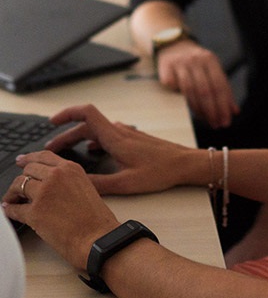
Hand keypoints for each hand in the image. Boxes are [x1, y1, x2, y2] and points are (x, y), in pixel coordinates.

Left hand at [2, 151, 118, 269]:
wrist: (97, 238)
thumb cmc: (95, 218)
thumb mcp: (85, 187)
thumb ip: (66, 180)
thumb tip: (46, 184)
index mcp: (71, 168)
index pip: (44, 156)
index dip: (29, 158)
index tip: (21, 161)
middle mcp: (56, 176)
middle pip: (29, 169)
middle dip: (21, 178)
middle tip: (17, 187)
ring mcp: (44, 192)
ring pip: (18, 185)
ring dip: (12, 194)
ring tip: (12, 200)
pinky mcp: (34, 212)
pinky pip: (14, 209)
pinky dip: (10, 210)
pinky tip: (10, 211)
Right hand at [35, 104, 194, 194]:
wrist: (185, 163)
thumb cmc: (161, 172)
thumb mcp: (127, 183)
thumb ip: (100, 184)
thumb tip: (76, 183)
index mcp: (116, 138)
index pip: (87, 113)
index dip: (68, 113)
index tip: (52, 122)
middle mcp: (120, 131)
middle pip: (87, 124)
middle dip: (66, 134)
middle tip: (51, 148)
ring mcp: (128, 134)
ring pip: (97, 129)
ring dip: (79, 137)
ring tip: (66, 151)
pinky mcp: (133, 139)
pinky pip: (108, 134)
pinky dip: (94, 139)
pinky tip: (92, 151)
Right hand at [156, 40, 239, 128]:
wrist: (173, 46)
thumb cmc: (197, 63)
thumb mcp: (212, 70)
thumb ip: (223, 89)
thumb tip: (234, 111)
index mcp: (210, 59)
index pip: (220, 85)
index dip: (224, 105)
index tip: (226, 121)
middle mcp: (196, 59)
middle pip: (206, 90)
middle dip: (212, 111)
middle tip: (216, 124)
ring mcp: (180, 63)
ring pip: (190, 91)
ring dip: (198, 109)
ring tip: (205, 120)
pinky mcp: (166, 68)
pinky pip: (174, 88)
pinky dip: (180, 99)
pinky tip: (186, 108)